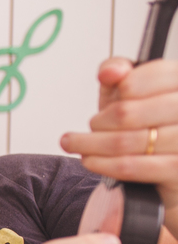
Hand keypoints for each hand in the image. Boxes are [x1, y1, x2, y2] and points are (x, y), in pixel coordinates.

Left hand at [60, 58, 177, 231]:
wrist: (165, 169)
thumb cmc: (147, 125)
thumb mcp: (133, 93)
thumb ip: (120, 73)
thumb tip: (110, 71)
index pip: (156, 74)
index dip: (125, 86)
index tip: (112, 97)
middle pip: (130, 112)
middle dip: (100, 121)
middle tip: (92, 125)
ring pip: (126, 141)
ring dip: (92, 144)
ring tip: (76, 144)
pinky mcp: (176, 172)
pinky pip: (130, 167)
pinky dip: (102, 163)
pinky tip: (90, 160)